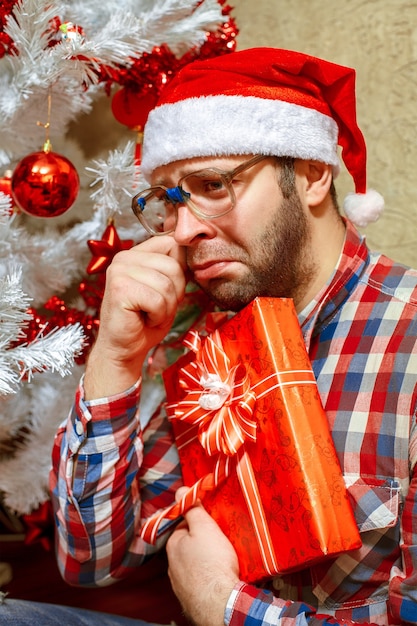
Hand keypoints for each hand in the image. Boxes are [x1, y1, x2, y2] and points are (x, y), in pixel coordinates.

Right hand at [84, 235, 186, 397]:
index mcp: (136, 253)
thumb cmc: (145, 320)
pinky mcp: (120, 289)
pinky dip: (157, 316)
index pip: (172, 244)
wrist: (125, 349)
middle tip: (156, 308)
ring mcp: (119, 271)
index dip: (181, 270)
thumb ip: (177, 269)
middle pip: (174, 266)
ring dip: (166, 307)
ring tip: (149, 314)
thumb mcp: (167, 289)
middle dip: (174, 293)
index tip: (169, 291)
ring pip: (167, 284)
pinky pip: (157, 300)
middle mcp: (124, 257)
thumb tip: (197, 252)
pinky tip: (143, 319)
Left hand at [166, 490, 239, 625]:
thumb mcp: (205, 527)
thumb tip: (180, 491)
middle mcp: (171, 564)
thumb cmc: (213, 563)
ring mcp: (179, 583)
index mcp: (173, 544)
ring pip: (193, 564)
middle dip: (201, 543)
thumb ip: (192, 508)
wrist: (220, 603)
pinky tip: (219, 578)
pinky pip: (199, 581)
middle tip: (220, 542)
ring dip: (204, 561)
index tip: (212, 523)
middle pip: (188, 546)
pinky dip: (207, 578)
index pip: (184, 525)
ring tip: (222, 561)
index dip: (199, 522)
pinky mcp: (190, 598)